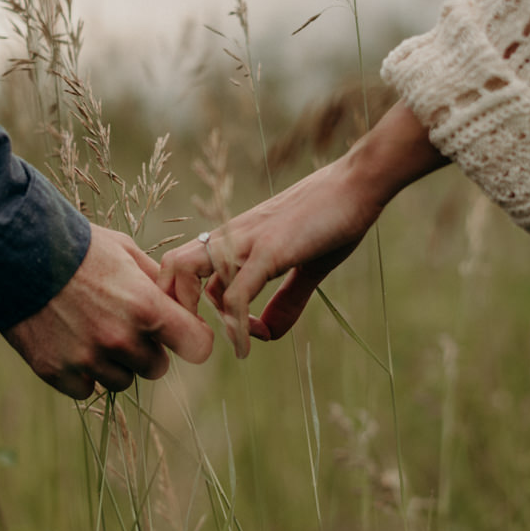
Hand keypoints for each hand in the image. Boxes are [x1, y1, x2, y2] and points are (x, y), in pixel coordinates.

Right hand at [0, 224, 214, 397]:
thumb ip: (156, 280)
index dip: (192, 340)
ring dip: (113, 362)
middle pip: (156, 367)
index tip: (182, 334)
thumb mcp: (124, 251)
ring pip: (122, 381)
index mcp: (145, 307)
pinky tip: (68, 342)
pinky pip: (86, 388)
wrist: (13, 255)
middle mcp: (120, 340)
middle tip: (122, 323)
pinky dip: (81, 372)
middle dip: (146, 348)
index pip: (196, 347)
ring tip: (90, 329)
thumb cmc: (75, 247)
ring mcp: (87, 360)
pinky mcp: (57, 373)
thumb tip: (181, 300)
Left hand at [158, 101, 446, 354]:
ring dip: (189, 312)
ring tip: (212, 344)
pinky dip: (236, 326)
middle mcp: (231, 236)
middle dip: (171, 306)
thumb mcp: (306, 266)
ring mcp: (247, 241)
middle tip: (196, 340)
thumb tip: (265, 334)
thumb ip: (285, 300)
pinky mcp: (270, 249)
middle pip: (171, 265)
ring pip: (186, 270)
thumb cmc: (334, 218)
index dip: (190, 303)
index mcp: (235, 237)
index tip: (217, 331)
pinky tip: (246, 347)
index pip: (186, 268)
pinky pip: (238, 293)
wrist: (358, 183)